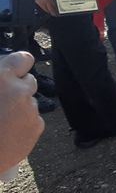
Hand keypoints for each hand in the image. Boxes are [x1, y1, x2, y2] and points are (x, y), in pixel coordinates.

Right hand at [0, 52, 43, 172]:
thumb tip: (2, 77)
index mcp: (1, 77)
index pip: (24, 59)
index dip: (18, 66)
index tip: (11, 73)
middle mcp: (20, 91)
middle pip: (29, 81)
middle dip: (18, 88)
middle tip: (1, 102)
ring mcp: (30, 110)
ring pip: (30, 102)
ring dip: (19, 108)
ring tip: (0, 121)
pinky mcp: (36, 128)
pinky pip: (33, 120)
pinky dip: (23, 124)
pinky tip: (5, 133)